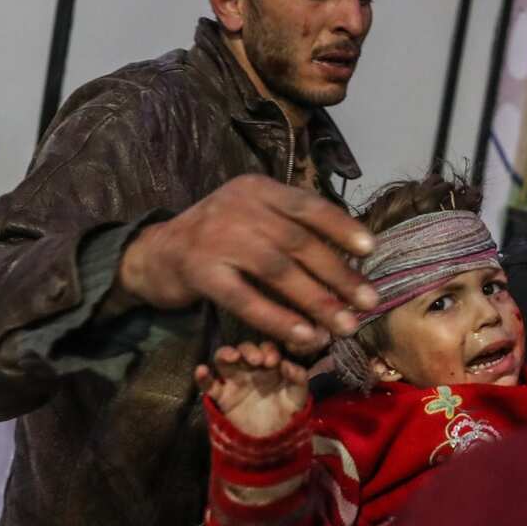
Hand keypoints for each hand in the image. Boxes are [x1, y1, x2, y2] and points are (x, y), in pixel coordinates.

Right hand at [116, 175, 377, 354]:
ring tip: (345, 325)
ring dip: (318, 301)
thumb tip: (350, 260)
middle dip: (338, 275)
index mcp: (257, 189)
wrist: (155, 255)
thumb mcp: (253, 218)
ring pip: (279, 271)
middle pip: (299, 242)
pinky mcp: (201, 273)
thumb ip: (291, 230)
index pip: (308, 205)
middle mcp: (238, 207)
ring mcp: (217, 238)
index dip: (341, 227)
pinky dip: (280, 320)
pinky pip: (248, 300)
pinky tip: (305, 336)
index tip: (371, 250)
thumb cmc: (218, 239)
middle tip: (368, 301)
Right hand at [196, 341, 308, 437]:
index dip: (268, 350)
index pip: (266, 349)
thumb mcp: (298, 395)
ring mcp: (234, 382)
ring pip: (223, 360)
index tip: (272, 361)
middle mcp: (250, 370)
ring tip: (232, 356)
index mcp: (270, 367)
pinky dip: (202, 377)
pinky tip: (201, 370)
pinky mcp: (222, 397)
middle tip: (257, 360)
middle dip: (249, 350)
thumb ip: (298, 378)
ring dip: (225, 353)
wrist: (273, 441)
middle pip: (244, 350)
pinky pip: (208, 385)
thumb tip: (287, 364)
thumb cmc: (287, 413)